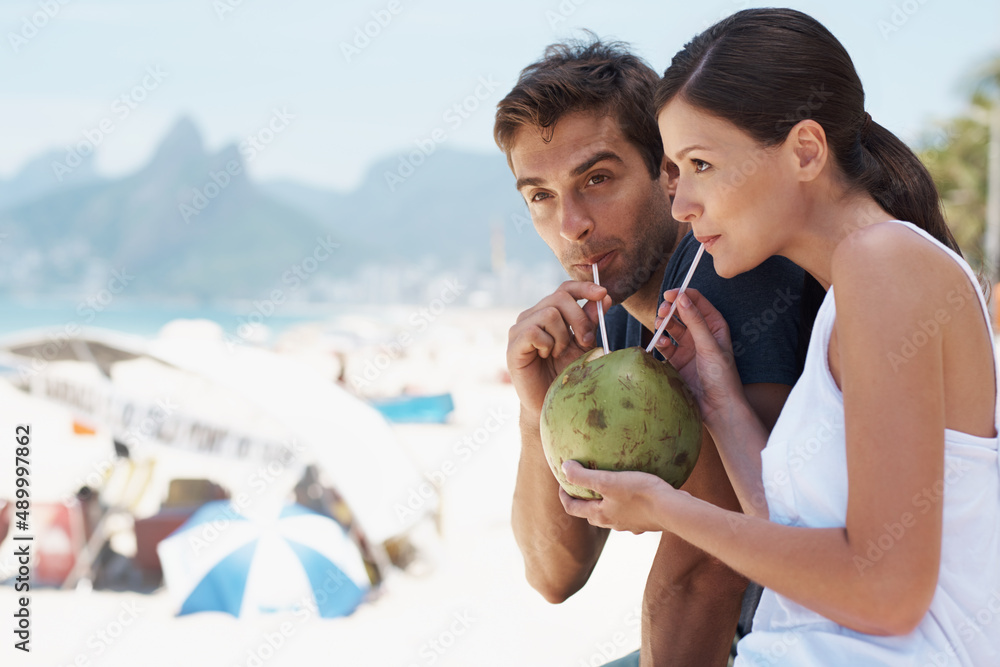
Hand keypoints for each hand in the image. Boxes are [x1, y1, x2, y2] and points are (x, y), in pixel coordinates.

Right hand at [506, 281, 610, 418]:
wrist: (550, 402)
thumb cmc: (566, 374)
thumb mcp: (584, 345)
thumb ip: (591, 321)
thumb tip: (604, 296)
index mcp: (548, 313)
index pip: (564, 289)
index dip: (583, 288)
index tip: (602, 293)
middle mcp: (531, 316)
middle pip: (559, 298)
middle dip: (579, 319)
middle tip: (585, 341)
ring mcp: (519, 329)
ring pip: (549, 313)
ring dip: (562, 336)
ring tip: (559, 353)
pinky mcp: (513, 345)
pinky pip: (534, 331)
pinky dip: (547, 344)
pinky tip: (546, 356)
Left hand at [558, 461, 682, 534]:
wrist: (673, 511)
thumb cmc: (640, 494)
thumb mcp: (608, 480)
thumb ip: (584, 476)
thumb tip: (564, 467)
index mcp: (600, 515)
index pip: (572, 509)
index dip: (564, 496)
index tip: (562, 483)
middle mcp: (613, 523)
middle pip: (591, 514)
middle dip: (584, 501)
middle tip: (583, 485)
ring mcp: (630, 525)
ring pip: (611, 514)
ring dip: (606, 503)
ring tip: (609, 486)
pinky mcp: (646, 522)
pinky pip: (631, 512)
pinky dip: (627, 503)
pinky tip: (636, 490)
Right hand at [651, 289, 744, 428]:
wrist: (717, 407)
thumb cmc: (721, 376)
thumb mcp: (709, 345)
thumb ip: (695, 321)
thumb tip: (682, 298)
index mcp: (714, 325)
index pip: (697, 301)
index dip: (683, 295)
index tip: (670, 294)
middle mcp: (701, 334)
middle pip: (681, 312)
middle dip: (670, 309)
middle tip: (662, 310)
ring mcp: (688, 347)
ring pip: (671, 328)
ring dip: (663, 324)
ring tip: (659, 325)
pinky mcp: (677, 361)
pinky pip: (665, 346)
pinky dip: (660, 342)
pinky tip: (660, 344)